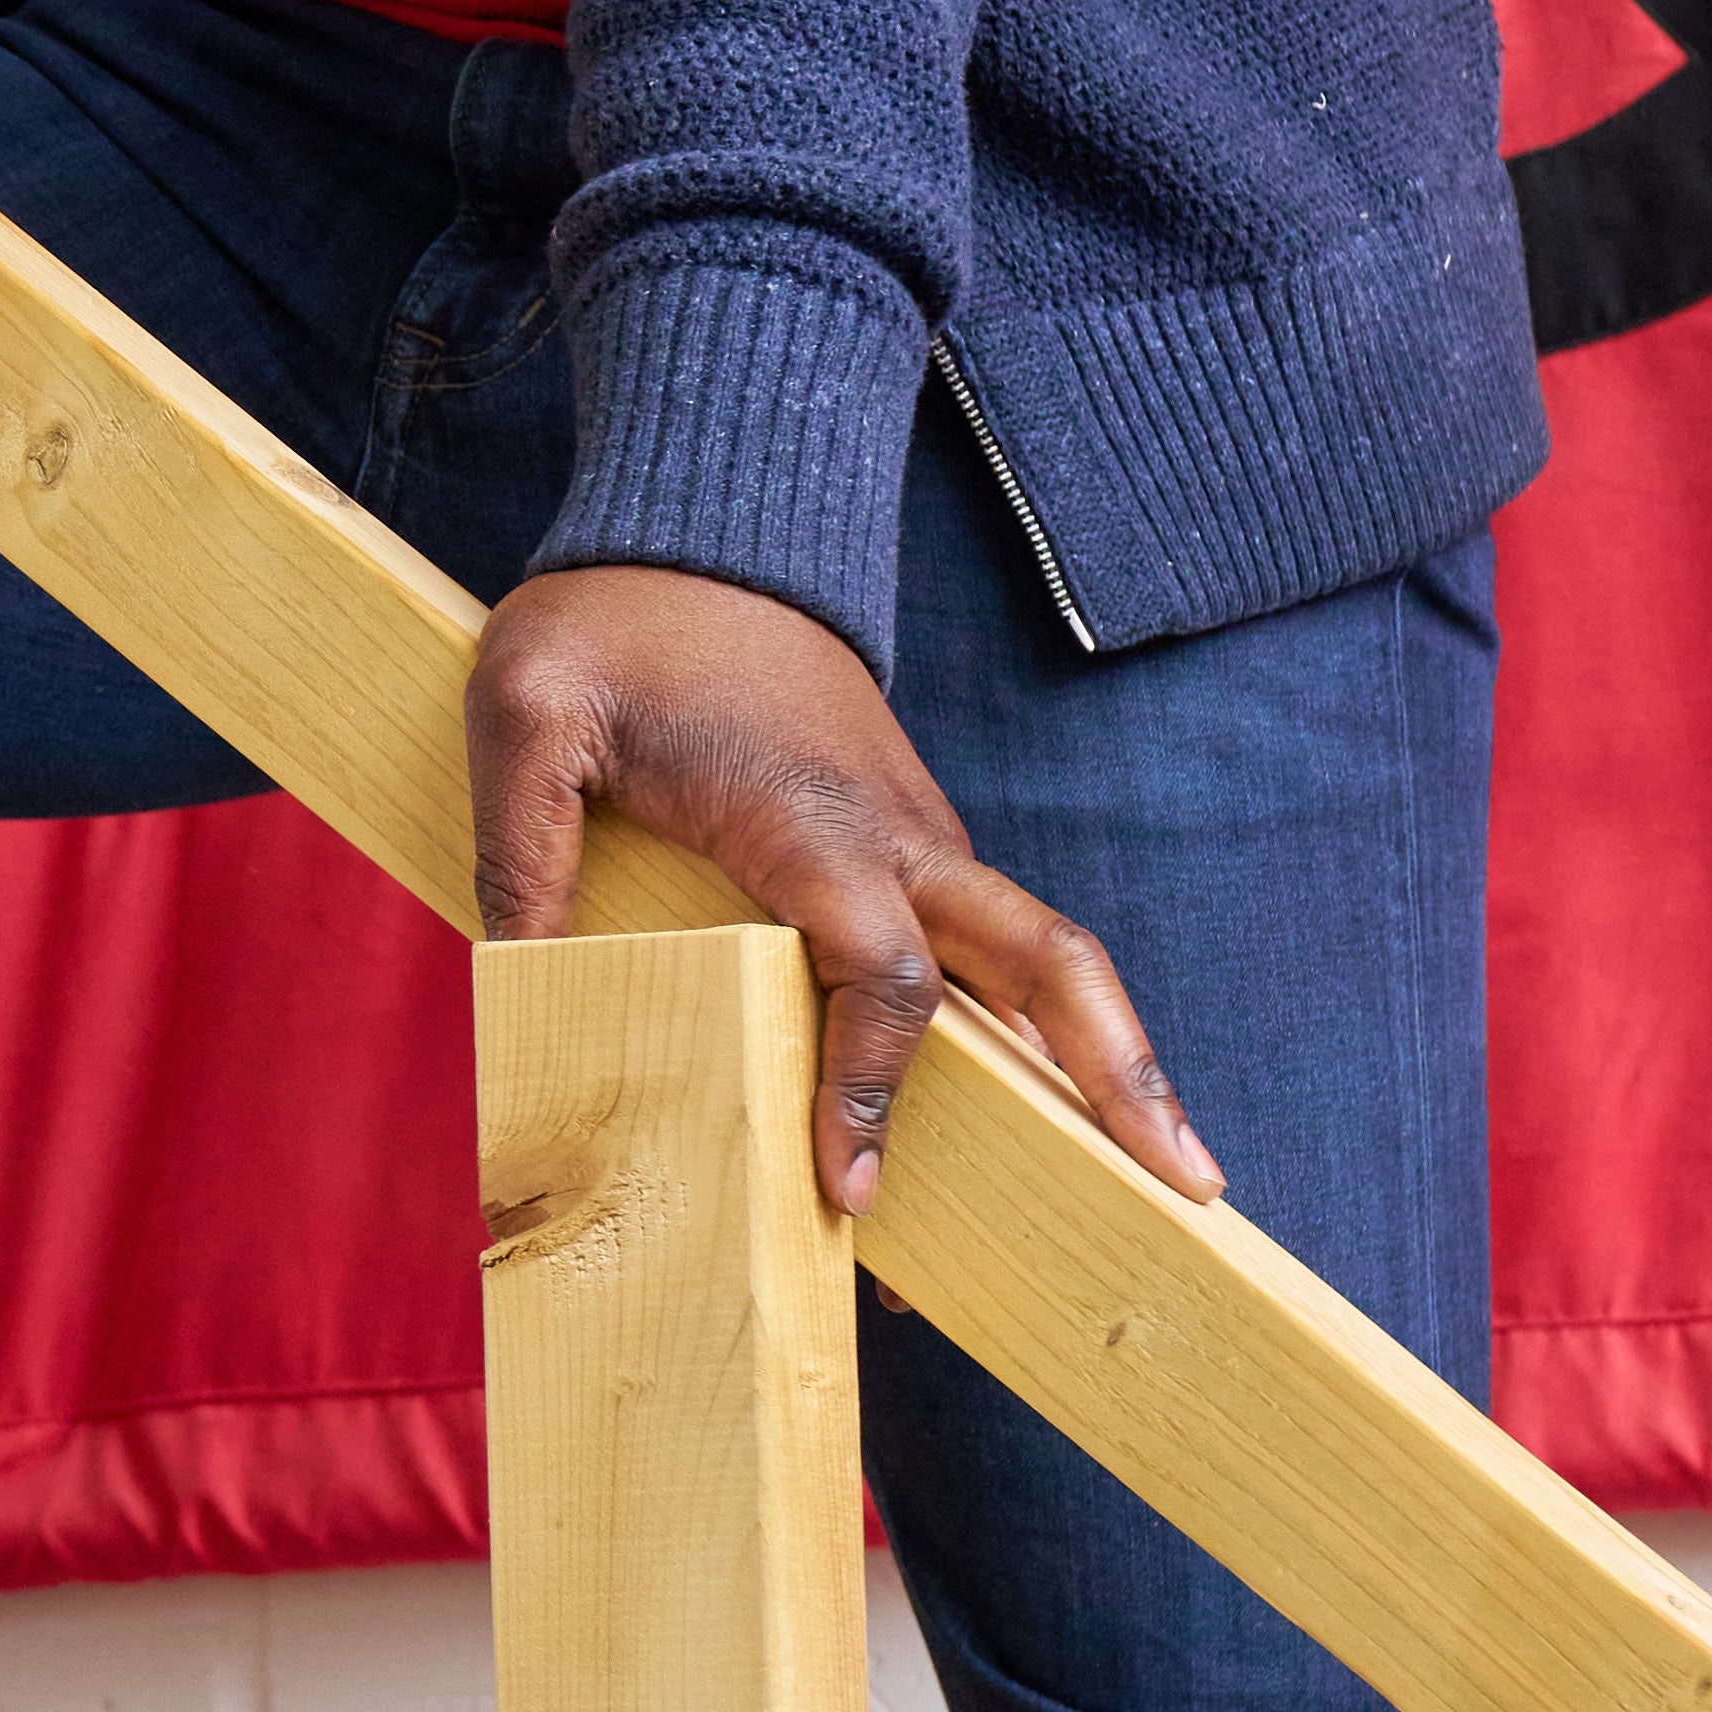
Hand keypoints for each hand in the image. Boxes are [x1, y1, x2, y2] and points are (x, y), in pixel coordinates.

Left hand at [464, 558, 1225, 1223]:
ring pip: (1038, 955)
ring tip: (1165, 1174)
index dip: (872, 1083)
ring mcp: (916, 838)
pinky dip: (1030, 1028)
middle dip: (1124, 1073)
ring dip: (1105, 1056)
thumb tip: (520, 988)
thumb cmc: (615, 618)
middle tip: (1190, 1185)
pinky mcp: (906, 841)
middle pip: (1048, 959)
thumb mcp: (526, 713)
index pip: (884, 972)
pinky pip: (983, 947)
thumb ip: (522, 850)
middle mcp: (897, 836)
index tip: (845, 1186)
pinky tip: (1037, 1113)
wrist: (705, 525)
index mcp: (813, 819)